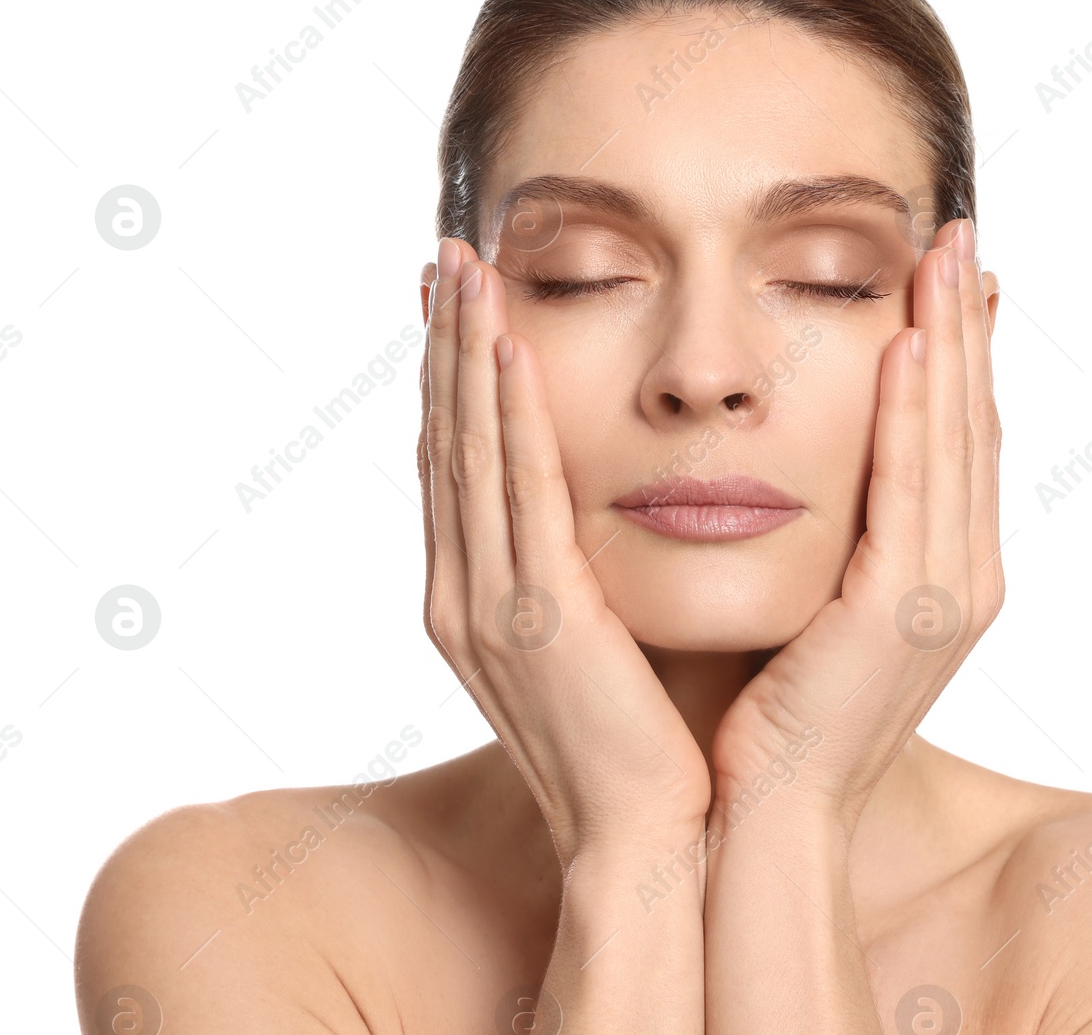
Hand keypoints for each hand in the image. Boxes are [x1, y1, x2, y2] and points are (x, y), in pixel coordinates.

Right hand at [418, 238, 710, 861]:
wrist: (647, 836)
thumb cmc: (643, 735)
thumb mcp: (598, 632)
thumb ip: (583, 560)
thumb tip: (610, 492)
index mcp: (475, 597)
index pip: (456, 463)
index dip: (449, 378)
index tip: (456, 303)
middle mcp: (463, 593)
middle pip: (446, 441)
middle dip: (444, 344)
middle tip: (446, 254)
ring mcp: (490, 607)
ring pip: (469, 453)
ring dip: (467, 356)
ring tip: (467, 270)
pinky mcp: (538, 619)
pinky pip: (520, 496)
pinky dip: (509, 418)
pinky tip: (512, 351)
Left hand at [710, 218, 1003, 837]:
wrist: (764, 813)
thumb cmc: (769, 709)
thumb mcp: (814, 597)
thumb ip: (832, 527)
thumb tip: (803, 456)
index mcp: (943, 573)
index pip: (955, 438)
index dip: (959, 353)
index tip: (945, 275)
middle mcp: (963, 575)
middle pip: (969, 422)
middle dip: (965, 324)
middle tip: (958, 235)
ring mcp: (945, 595)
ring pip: (952, 440)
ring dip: (949, 342)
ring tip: (942, 254)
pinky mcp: (905, 611)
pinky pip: (910, 488)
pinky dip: (912, 412)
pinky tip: (905, 343)